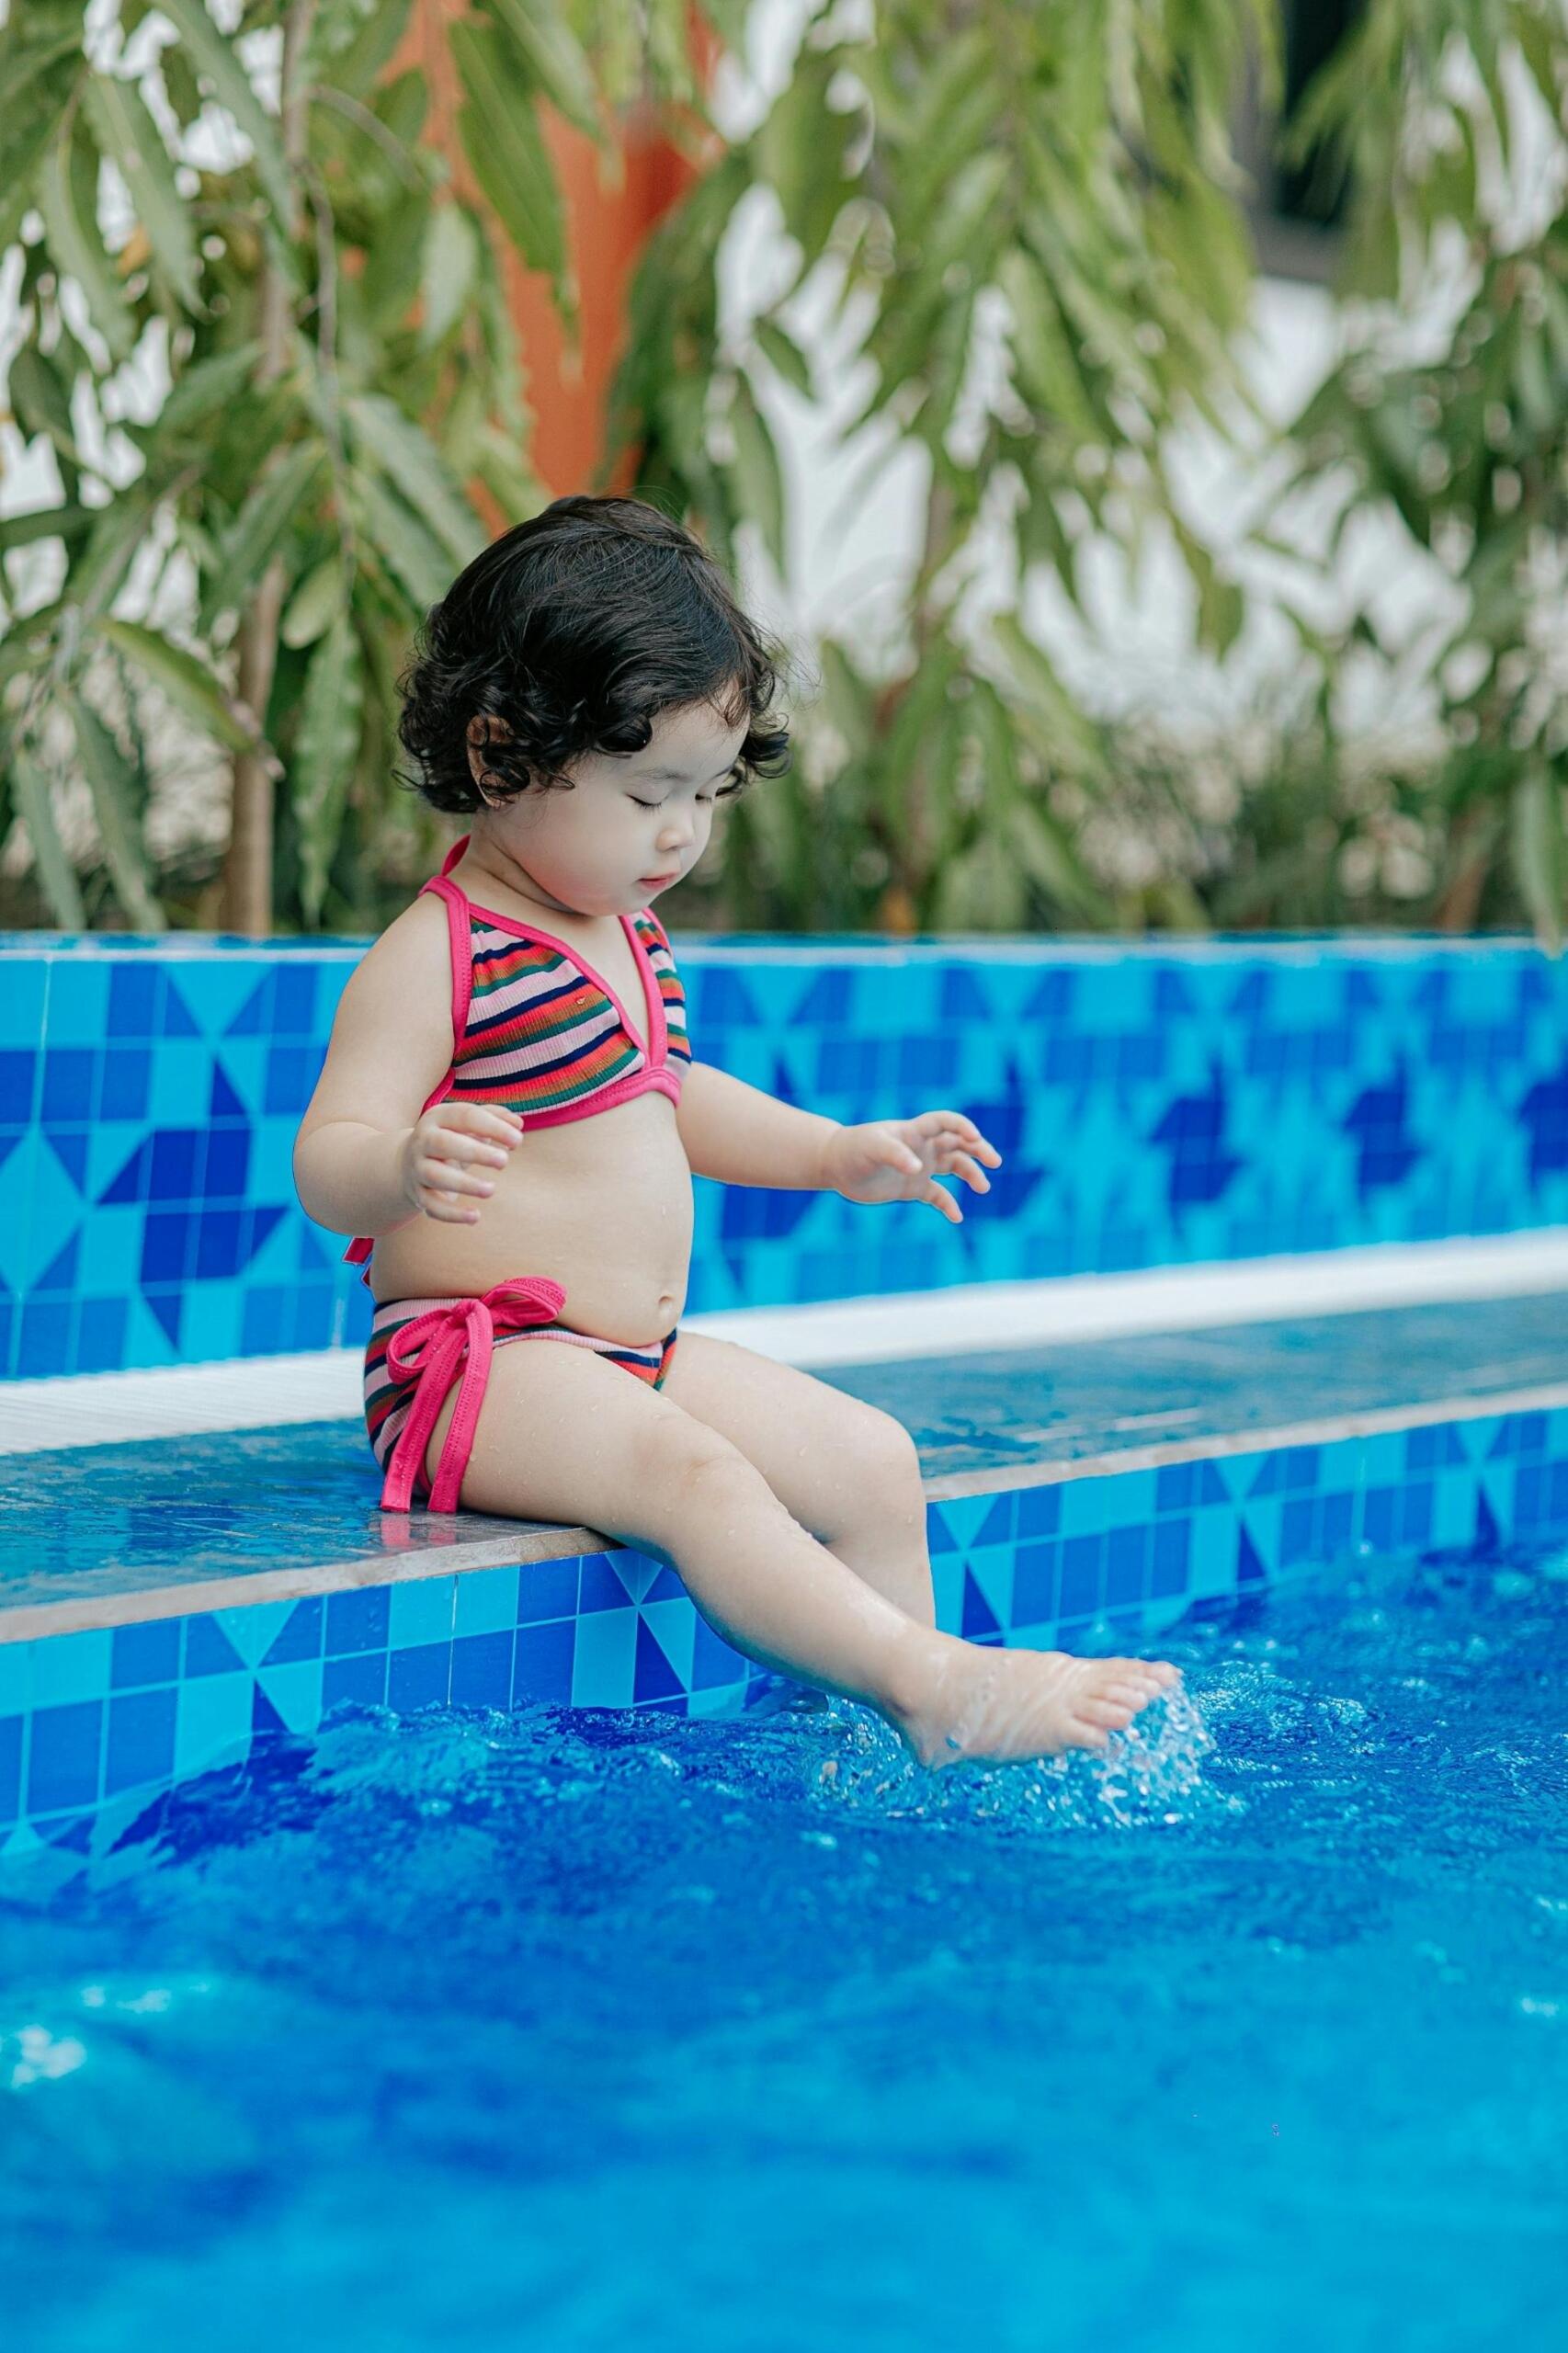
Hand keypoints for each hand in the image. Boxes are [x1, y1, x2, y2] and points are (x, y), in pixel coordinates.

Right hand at [399, 1101, 523, 1226]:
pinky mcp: (418, 1194)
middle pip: (444, 1144)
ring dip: (465, 1184)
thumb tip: (517, 1125)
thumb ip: (495, 1118)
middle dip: (475, 1152)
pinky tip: (475, 1217)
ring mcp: (418, 1168)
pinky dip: (453, 1214)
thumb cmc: (452, 1137)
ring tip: (491, 1189)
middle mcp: (423, 1141)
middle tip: (504, 1161)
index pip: (465, 1116)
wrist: (408, 1161)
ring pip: (436, 1176)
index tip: (518, 1140)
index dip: (493, 1127)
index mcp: (438, 1117)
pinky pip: (432, 1206)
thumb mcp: (468, 1124)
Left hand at [821, 1111, 1002, 1224]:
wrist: (837, 1166)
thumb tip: (918, 1168)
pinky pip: (939, 1196)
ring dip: (971, 1175)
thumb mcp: (872, 1147)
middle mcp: (923, 1147)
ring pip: (956, 1167)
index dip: (963, 1126)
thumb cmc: (853, 1149)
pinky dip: (949, 1205)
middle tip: (995, 1162)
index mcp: (915, 1131)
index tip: (975, 1137)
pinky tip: (957, 1217)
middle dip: (979, 1150)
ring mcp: (920, 1167)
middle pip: (960, 1143)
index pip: (946, 1122)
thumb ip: (895, 1154)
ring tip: (984, 1188)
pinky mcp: (914, 1188)